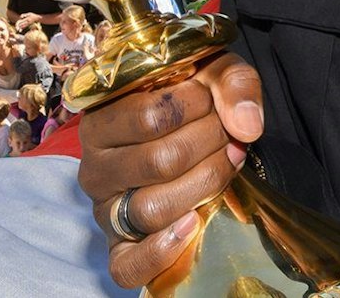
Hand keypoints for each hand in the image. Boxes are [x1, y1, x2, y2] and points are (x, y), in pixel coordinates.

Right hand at [76, 51, 261, 289]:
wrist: (184, 146)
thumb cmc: (190, 107)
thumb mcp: (209, 75)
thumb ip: (232, 83)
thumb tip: (246, 126)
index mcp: (98, 122)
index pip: (147, 116)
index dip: (195, 108)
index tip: (211, 102)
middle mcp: (92, 168)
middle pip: (158, 162)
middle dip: (208, 145)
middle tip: (227, 136)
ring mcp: (104, 211)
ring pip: (152, 208)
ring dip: (204, 187)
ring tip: (225, 166)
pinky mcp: (118, 249)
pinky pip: (128, 265)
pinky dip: (161, 251)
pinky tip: (192, 225)